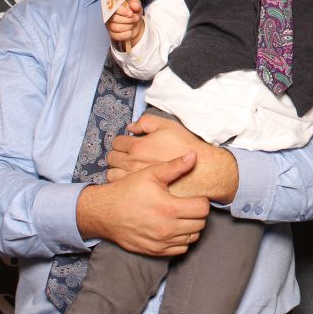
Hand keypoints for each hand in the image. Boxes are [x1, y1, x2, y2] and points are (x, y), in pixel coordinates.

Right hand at [76, 152, 209, 255]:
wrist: (103, 213)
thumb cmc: (127, 191)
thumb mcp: (150, 173)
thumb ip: (175, 166)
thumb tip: (193, 155)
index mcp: (169, 208)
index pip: (203, 208)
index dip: (202, 200)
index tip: (195, 196)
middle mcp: (167, 228)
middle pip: (200, 224)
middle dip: (198, 213)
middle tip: (190, 205)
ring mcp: (161, 242)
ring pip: (192, 238)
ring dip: (192, 227)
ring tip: (183, 215)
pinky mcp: (155, 251)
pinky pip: (181, 250)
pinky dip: (182, 240)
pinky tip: (175, 228)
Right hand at [106, 0, 144, 46]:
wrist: (135, 24)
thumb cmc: (133, 13)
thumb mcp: (136, 6)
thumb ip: (136, 4)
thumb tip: (135, 5)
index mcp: (113, 7)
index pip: (113, 9)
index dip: (122, 11)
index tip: (131, 13)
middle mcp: (109, 16)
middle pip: (115, 19)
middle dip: (128, 19)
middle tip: (135, 18)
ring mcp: (110, 26)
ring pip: (117, 27)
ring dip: (129, 26)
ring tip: (133, 23)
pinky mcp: (113, 35)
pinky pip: (119, 36)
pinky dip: (127, 34)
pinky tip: (130, 31)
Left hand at [108, 113, 238, 202]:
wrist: (200, 170)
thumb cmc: (185, 147)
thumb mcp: (168, 126)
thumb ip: (147, 122)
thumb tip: (131, 127)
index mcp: (138, 146)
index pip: (117, 142)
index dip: (122, 141)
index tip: (128, 144)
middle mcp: (132, 163)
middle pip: (111, 157)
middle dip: (117, 154)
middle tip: (126, 155)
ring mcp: (135, 179)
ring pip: (112, 173)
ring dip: (116, 168)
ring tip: (127, 168)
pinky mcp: (140, 191)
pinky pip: (120, 186)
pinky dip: (121, 181)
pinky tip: (131, 179)